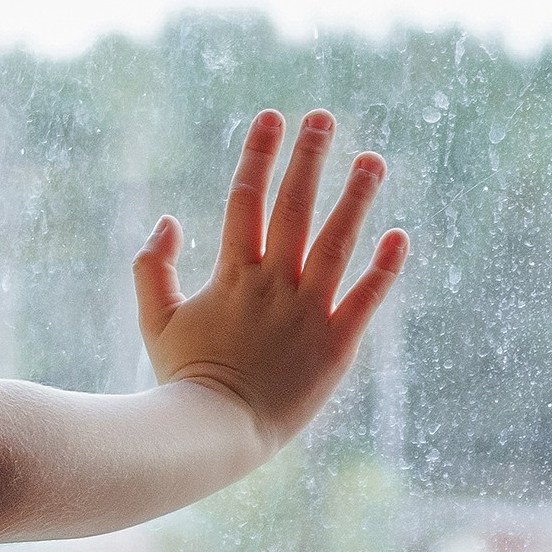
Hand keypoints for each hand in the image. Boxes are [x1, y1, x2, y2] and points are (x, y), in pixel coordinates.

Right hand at [133, 111, 407, 450]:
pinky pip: (366, 298)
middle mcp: (272, 286)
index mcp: (232, 276)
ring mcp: (307, 313)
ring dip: (356, 198)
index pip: (247, 199)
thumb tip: (166, 220)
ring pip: (337, 243)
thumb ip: (152, 268)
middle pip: (294, 209)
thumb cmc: (184, 379)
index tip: (272, 116)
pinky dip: (384, 266)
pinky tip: (399, 234)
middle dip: (308, 158)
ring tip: (373, 159)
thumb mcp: (155, 321)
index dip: (259, 154)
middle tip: (323, 117)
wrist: (217, 435)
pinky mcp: (337, 345)